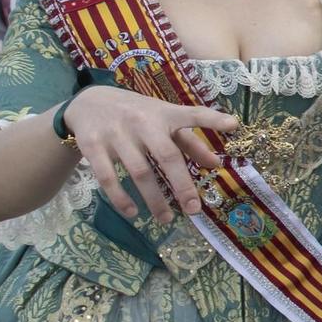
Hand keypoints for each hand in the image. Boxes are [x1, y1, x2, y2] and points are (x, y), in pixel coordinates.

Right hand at [62, 84, 238, 224]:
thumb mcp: (163, 121)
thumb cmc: (137, 114)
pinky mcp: (93, 146)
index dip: (212, 120)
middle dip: (182, 184)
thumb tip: (215, 164)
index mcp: (165, 114)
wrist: (88, 102)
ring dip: (154, 199)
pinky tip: (132, 212)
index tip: (233, 125)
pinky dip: (121, 198)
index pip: (192, 114)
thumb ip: (189, 142)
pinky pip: (108, 177)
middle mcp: (143, 122)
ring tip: (166, 219)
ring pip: (139, 172)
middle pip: (167, 156)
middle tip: (193, 209)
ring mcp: (117, 134)